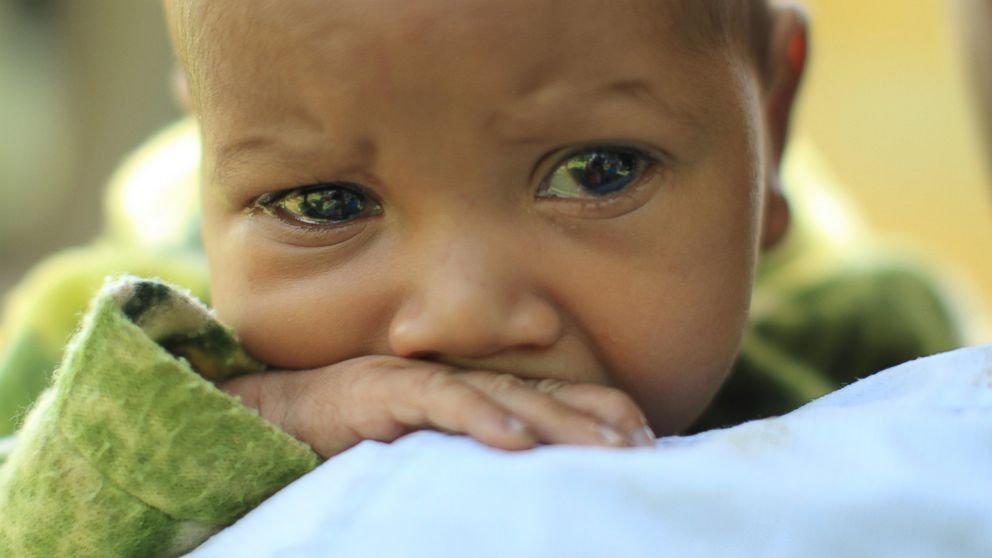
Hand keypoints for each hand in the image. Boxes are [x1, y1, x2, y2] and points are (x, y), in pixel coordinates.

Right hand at [220, 355, 655, 458]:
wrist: (285, 419)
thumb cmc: (362, 442)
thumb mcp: (437, 457)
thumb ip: (482, 458)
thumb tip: (534, 483)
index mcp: (478, 394)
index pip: (554, 399)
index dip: (600, 415)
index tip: (646, 444)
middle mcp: (462, 381)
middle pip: (543, 396)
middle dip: (596, 421)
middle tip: (644, 449)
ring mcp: (428, 382)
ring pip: (505, 395)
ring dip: (557, 420)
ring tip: (604, 447)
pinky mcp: (388, 390)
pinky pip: (442, 401)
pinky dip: (482, 417)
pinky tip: (517, 441)